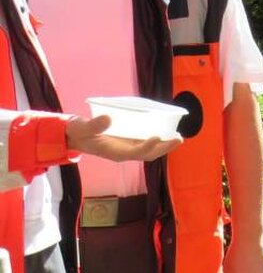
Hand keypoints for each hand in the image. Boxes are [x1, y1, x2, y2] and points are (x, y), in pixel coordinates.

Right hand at [66, 115, 181, 160]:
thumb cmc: (77, 132)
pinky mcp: (128, 141)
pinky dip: (157, 138)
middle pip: (148, 154)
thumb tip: (108, 118)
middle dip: (164, 148)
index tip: (156, 136)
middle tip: (178, 138)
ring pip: (150, 150)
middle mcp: (124, 152)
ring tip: (178, 137)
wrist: (74, 135)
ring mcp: (127, 148)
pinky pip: (146, 142)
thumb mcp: (82, 128)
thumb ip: (93, 125)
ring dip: (164, 145)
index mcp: (114, 152)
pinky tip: (166, 130)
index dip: (147, 146)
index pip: (135, 152)